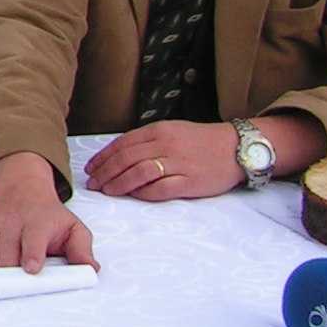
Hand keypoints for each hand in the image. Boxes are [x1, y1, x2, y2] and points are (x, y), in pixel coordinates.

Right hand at [0, 152, 97, 273]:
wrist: (23, 190)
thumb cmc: (49, 216)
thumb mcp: (73, 227)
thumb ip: (83, 248)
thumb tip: (91, 269)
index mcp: (39, 221)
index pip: (34, 237)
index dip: (32, 253)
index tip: (31, 269)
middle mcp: (13, 222)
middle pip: (6, 250)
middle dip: (9, 270)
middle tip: (13, 289)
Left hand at [84, 120, 241, 200]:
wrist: (236, 147)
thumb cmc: (201, 140)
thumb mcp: (172, 131)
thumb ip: (147, 140)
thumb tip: (119, 154)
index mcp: (159, 130)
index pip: (122, 144)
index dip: (103, 157)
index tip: (90, 168)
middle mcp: (166, 145)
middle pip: (126, 159)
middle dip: (104, 172)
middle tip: (93, 183)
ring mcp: (178, 163)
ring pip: (139, 173)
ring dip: (118, 183)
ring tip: (106, 190)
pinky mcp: (189, 182)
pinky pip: (160, 189)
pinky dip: (142, 193)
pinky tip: (132, 196)